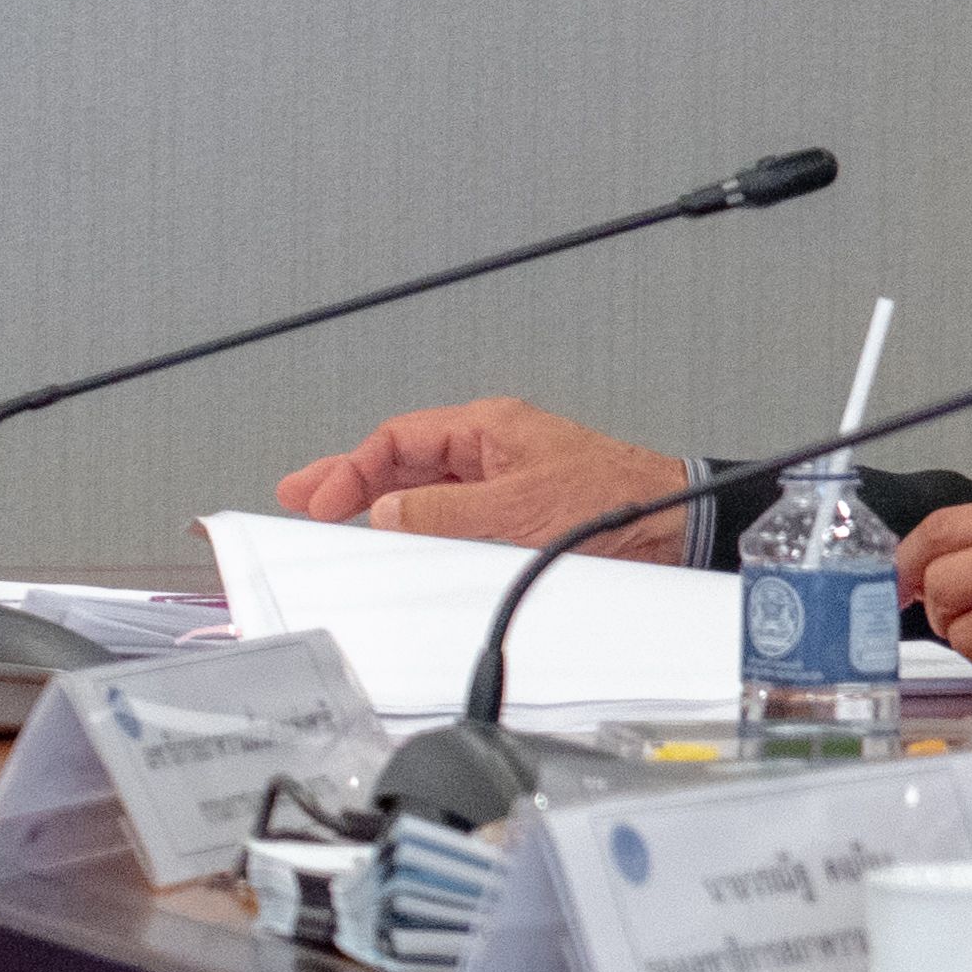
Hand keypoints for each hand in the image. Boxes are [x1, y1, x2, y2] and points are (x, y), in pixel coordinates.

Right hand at [270, 398, 691, 549]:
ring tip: (334, 519)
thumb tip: (388, 512)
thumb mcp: (521, 507)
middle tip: (301, 496)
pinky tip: (398, 541)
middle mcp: (490, 451)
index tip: (322, 498)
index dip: (353, 469)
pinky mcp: (514, 514)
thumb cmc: (616, 496)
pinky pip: (451, 516)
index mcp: (488, 430)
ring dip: (380, 504)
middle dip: (349, 478)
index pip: (400, 441)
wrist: (670, 525)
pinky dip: (419, 527)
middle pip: (403, 462)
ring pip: (423, 489)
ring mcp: (500, 482)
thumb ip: (449, 511)